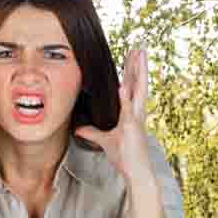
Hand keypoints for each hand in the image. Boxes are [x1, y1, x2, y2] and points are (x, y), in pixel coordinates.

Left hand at [74, 48, 154, 183]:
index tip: (132, 55)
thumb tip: (79, 129)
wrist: (135, 171)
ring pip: (138, 90)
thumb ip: (92, 132)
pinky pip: (127, 110)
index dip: (132, 70)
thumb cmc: (124, 156)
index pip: (132, 86)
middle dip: (138, 64)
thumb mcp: (104, 140)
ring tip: (139, 55)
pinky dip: (125, 98)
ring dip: (138, 72)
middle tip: (139, 46)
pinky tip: (122, 86)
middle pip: (138, 83)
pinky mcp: (131, 127)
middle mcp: (137, 112)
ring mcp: (135, 118)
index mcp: (132, 112)